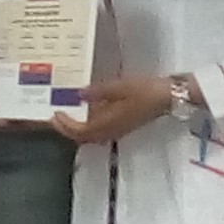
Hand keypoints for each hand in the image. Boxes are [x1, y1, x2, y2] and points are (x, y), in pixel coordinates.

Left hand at [53, 77, 169, 146]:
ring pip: (91, 135)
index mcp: (107, 124)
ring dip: (77, 127)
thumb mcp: (118, 87)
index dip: (65, 126)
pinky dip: (89, 123)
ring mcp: (118, 130)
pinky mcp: (123, 125)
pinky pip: (100, 129)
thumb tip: (79, 94)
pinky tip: (87, 109)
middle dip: (67, 129)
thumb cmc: (144, 91)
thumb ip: (97, 92)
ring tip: (68, 113)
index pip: (79, 131)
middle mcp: (110, 131)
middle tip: (56, 117)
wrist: (168, 97)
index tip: (55, 114)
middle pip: (83, 137)